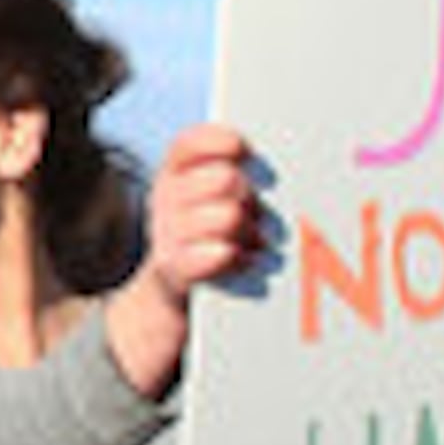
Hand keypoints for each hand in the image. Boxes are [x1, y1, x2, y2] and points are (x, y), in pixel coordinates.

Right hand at [103, 122, 268, 402]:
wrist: (167, 302)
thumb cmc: (211, 243)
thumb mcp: (216, 204)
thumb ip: (240, 178)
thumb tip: (277, 171)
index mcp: (176, 175)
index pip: (191, 145)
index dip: (220, 142)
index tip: (245, 150)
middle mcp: (166, 200)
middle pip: (223, 179)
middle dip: (250, 197)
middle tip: (255, 218)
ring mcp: (166, 236)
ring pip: (226, 216)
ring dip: (249, 234)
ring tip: (251, 248)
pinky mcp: (172, 272)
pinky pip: (207, 254)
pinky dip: (227, 257)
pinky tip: (238, 260)